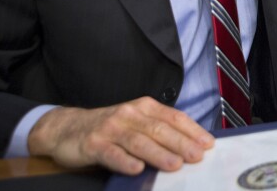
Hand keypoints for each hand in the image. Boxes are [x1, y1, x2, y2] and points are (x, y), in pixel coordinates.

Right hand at [27, 97, 213, 174]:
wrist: (67, 127)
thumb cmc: (111, 128)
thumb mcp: (137, 122)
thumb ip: (160, 130)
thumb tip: (192, 145)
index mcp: (145, 107)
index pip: (173, 117)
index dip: (192, 130)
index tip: (208, 144)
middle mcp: (129, 114)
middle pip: (159, 129)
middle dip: (181, 143)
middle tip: (197, 156)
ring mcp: (111, 128)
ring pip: (138, 141)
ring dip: (158, 154)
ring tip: (175, 164)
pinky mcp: (93, 143)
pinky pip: (111, 153)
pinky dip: (125, 161)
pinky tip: (137, 169)